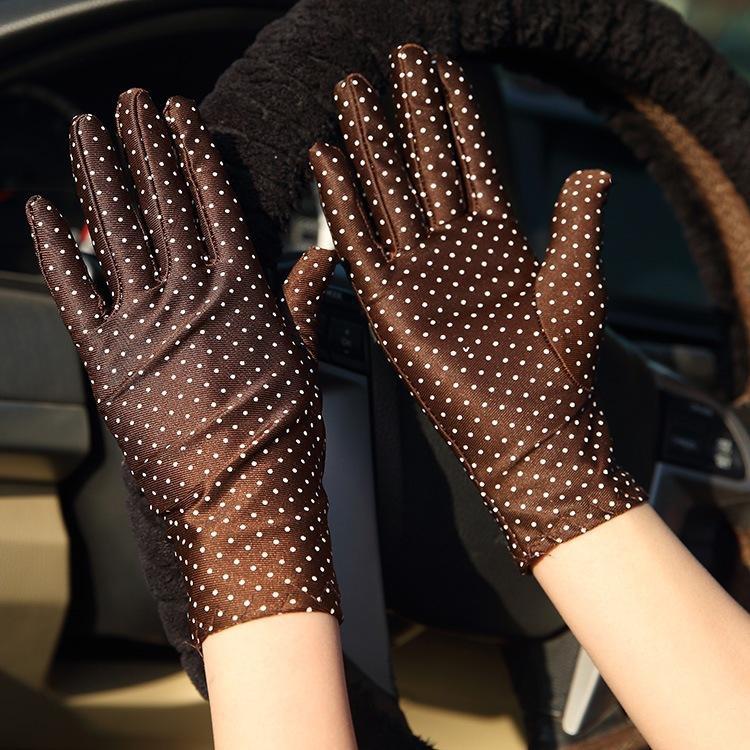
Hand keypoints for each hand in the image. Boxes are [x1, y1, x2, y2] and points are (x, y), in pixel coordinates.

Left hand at [27, 89, 339, 643]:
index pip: (213, 207)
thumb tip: (318, 259)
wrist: (237, 513)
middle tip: (133, 103)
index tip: (182, 118)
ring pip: (117, 234)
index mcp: (241, 297)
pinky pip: (76, 292)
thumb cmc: (279, 449)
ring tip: (91, 131)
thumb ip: (299, 305)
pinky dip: (58, 249)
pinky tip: (47, 211)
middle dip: (146, 147)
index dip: (194, 156)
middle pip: (162, 206)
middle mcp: (190, 301)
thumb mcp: (302, 369)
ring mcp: (144, 328)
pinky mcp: (109, 361)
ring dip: (101, 177)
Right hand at [310, 43, 644, 566]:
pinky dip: (343, 202)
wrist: (532, 427)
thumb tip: (592, 172)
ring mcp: (418, 275)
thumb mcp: (576, 282)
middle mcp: (452, 252)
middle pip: (423, 167)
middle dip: (408, 114)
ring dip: (370, 144)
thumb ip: (575, 222)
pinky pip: (361, 244)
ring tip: (353, 90)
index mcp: (496, 242)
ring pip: (389, 195)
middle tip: (393, 60)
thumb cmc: (559, 363)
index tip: (441, 68)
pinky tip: (328, 158)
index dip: (456, 114)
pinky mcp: (390, 306)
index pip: (470, 161)